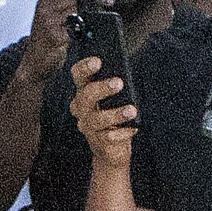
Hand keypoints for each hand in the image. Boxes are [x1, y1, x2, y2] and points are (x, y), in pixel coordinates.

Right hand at [16, 0, 109, 88]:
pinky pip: (77, 28)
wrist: (34, 64)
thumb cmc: (45, 41)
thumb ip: (61, 6)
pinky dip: (85, 29)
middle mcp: (44, 10)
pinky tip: (89, 32)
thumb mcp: (48, 19)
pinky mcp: (55, 37)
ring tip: (104, 13)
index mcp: (42, 2)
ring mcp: (49, 23)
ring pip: (78, 10)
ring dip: (94, 11)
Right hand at [69, 55, 138, 174]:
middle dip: (101, 88)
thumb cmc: (115, 114)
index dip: (85, 67)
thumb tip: (124, 77)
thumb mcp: (115, 97)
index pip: (78, 75)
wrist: (112, 148)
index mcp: (84, 91)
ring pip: (96, 119)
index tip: (98, 61)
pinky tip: (133, 128)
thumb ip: (116, 85)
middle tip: (119, 82)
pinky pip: (108, 137)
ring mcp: (88, 126)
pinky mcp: (98, 142)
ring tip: (132, 110)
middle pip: (85, 96)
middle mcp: (81, 108)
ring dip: (115, 114)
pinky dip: (122, 132)